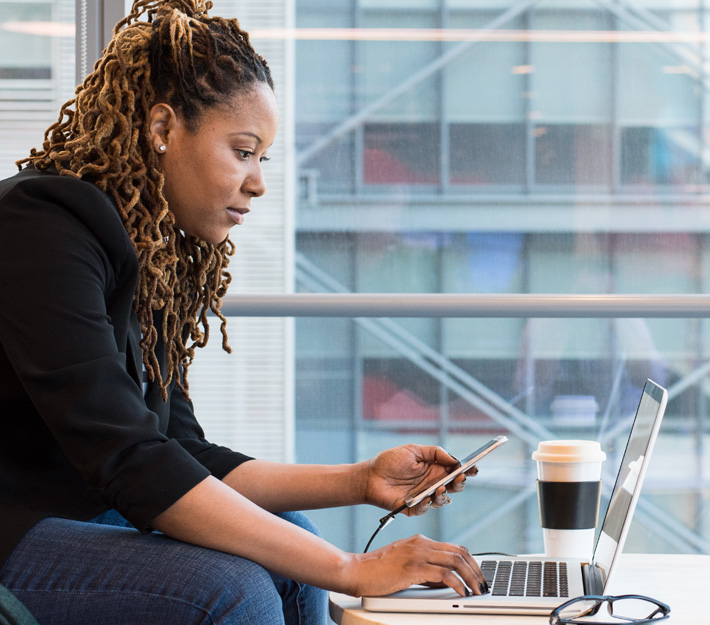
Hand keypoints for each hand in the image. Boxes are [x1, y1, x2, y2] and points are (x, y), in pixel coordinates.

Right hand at [344, 534, 486, 597]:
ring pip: (455, 561)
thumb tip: (446, 582)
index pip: (455, 548)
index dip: (471, 562)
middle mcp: (421, 544)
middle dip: (476, 570)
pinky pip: (444, 574)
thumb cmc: (377, 570)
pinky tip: (460, 592)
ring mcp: (417, 554)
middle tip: (483, 585)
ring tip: (477, 590)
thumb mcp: (405, 564)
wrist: (357, 570)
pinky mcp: (413, 568)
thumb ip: (425, 569)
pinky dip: (457, 584)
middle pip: (460, 552)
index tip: (478, 576)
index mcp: (420, 541)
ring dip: (471, 577)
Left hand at [361, 444, 477, 515]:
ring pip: (442, 500)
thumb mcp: (413, 450)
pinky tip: (426, 499)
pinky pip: (424, 509)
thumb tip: (453, 459)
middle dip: (459, 483)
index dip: (466, 470)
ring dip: (444, 495)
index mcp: (434, 469)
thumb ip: (434, 452)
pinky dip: (426, 505)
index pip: (455, 471)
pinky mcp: (413, 508)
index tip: (473, 468)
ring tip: (440, 488)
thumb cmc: (390, 461)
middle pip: (453, 486)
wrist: (369, 476)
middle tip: (459, 477)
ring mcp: (424, 496)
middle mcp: (432, 484)